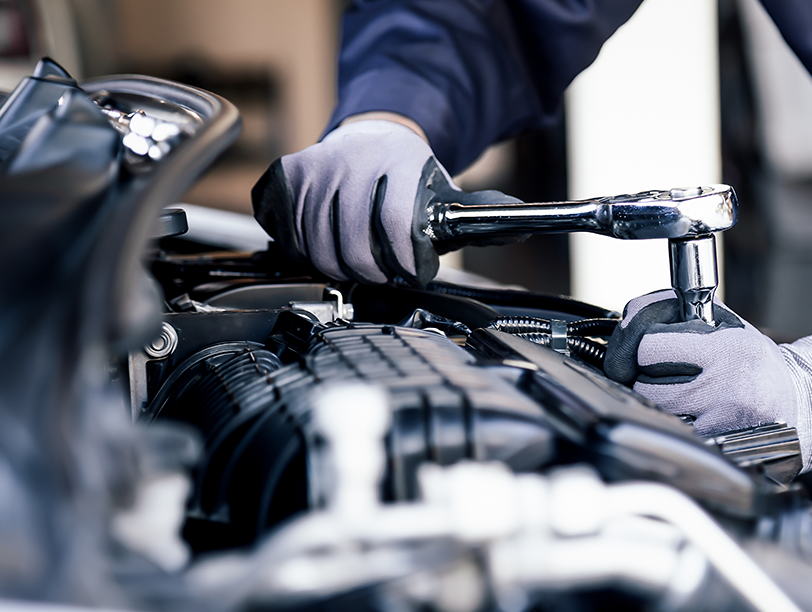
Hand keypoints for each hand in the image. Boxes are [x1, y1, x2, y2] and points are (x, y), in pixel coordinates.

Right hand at [252, 119, 520, 285]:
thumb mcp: (448, 192)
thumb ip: (481, 215)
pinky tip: (329, 247)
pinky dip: (308, 252)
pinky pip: (290, 236)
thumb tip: (524, 228)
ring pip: (318, 249)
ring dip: (340, 268)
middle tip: (386, 275)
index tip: (412, 273)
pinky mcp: (288, 178)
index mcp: (398, 162)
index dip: (405, 263)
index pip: (396, 228)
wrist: (373, 135)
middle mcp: (352, 162)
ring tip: (360, 264)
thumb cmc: (412, 175)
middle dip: (374, 274)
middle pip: (353, 249)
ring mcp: (316, 168)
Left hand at [603, 290, 811, 471]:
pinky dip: (670, 424)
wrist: (800, 404)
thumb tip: (632, 315)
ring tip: (676, 392)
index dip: (640, 345)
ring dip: (654, 402)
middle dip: (642, 376)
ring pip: (653, 411)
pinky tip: (688, 414)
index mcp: (725, 350)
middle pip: (643, 383)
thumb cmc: (756, 363)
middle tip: (659, 372)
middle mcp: (721, 387)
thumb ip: (682, 315)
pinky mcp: (715, 447)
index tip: (647, 347)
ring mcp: (717, 422)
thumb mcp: (729, 327)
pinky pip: (672, 433)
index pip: (648, 346)